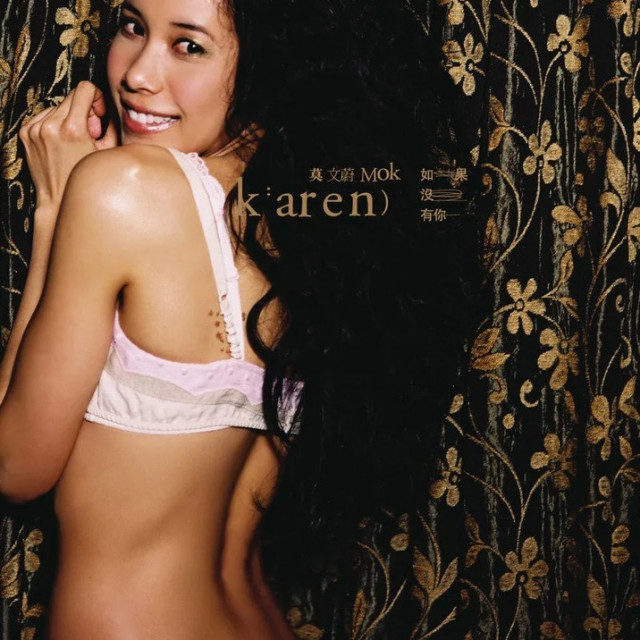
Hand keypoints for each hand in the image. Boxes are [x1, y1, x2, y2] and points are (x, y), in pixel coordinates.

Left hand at [19, 81, 117, 219]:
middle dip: (84, 110)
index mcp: (73, 130)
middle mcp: (51, 126)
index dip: (96, 98)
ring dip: (69, 118)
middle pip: (72, 97)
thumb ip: (110, 126)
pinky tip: (62, 144)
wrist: (58, 201)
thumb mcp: (107, 153)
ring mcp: (35, 129)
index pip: (85, 89)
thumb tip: (107, 111)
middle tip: (89, 133)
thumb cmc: (87, 181)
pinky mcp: (26, 132)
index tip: (98, 113)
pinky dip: (55, 124)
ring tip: (74, 142)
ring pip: (58, 106)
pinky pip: (45, 116)